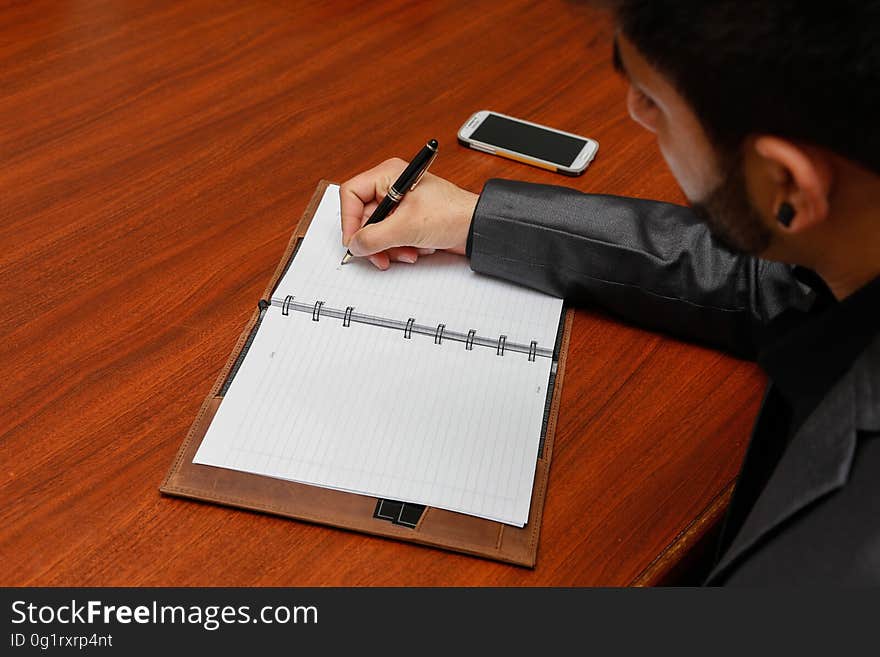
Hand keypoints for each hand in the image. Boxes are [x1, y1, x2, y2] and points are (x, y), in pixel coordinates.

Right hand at [340, 158, 478, 269]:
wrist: (477, 228)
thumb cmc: (452, 214)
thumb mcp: (407, 227)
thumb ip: (375, 237)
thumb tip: (354, 245)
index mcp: (388, 175)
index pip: (351, 194)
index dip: (349, 220)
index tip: (355, 241)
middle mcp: (391, 187)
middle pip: (364, 218)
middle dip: (375, 240)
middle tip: (380, 257)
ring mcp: (399, 205)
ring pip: (377, 232)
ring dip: (390, 247)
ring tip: (408, 252)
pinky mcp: (408, 221)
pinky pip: (391, 238)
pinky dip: (401, 248)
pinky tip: (417, 249)